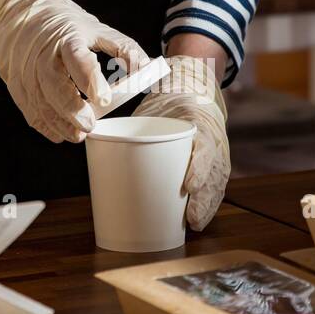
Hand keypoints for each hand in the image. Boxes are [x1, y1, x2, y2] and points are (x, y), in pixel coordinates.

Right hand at [0, 0, 148, 142]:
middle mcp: (42, 53)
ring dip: (59, 122)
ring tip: (78, 134)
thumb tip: (147, 68)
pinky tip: (60, 132)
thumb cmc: (61, 20)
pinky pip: (29, 108)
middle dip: (72, 109)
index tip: (104, 100)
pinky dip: (44, 124)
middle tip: (90, 125)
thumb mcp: (94, 27)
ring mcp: (25, 69)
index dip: (90, 80)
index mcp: (66, 36)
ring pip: (40, 102)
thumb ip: (122, 47)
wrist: (15, 9)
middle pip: (54, 85)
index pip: (78, 59)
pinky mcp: (15, 81)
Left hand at [135, 55, 228, 230]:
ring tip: (194, 224)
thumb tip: (98, 137)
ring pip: (217, 183)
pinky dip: (208, 205)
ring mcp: (217, 153)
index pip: (205, 146)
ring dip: (207, 206)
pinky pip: (215, 186)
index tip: (190, 185)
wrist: (192, 90)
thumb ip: (135, 123)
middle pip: (214, 172)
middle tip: (191, 217)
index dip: (200, 167)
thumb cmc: (169, 102)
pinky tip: (198, 221)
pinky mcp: (214, 164)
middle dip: (204, 198)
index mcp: (200, 122)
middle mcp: (213, 140)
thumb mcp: (155, 106)